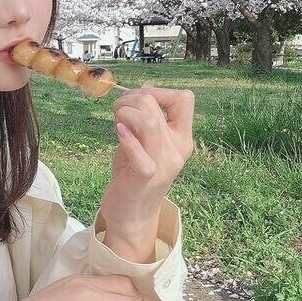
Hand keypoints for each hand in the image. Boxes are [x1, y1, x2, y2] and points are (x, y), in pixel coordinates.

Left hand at [100, 82, 194, 237]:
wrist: (132, 213)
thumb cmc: (134, 173)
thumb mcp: (143, 140)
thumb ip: (146, 116)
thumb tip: (146, 87)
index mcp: (181, 137)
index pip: (185, 99)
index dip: (158, 91)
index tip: (139, 100)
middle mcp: (177, 148)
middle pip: (155, 106)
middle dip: (130, 100)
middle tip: (117, 111)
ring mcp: (163, 163)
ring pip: (148, 122)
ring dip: (125, 113)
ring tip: (117, 122)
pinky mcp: (145, 177)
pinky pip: (140, 154)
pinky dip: (126, 139)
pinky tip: (118, 133)